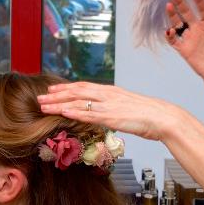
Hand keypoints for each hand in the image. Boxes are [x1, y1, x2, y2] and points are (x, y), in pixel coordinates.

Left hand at [37, 81, 182, 140]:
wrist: (164, 117)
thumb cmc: (149, 115)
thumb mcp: (128, 108)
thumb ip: (115, 108)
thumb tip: (106, 112)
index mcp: (111, 91)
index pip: (84, 86)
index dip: (66, 88)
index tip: (52, 89)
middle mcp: (108, 95)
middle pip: (76, 92)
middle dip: (56, 94)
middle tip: (39, 97)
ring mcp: (109, 105)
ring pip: (78, 102)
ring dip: (58, 104)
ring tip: (43, 106)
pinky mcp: (112, 117)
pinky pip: (89, 114)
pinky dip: (74, 112)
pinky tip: (62, 112)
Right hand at [165, 0, 203, 90]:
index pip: (203, 9)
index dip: (198, 0)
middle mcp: (198, 29)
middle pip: (187, 13)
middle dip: (181, 3)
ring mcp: (190, 39)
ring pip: (178, 24)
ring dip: (173, 16)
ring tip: (168, 6)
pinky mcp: (184, 49)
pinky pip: (174, 41)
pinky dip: (170, 35)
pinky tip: (169, 30)